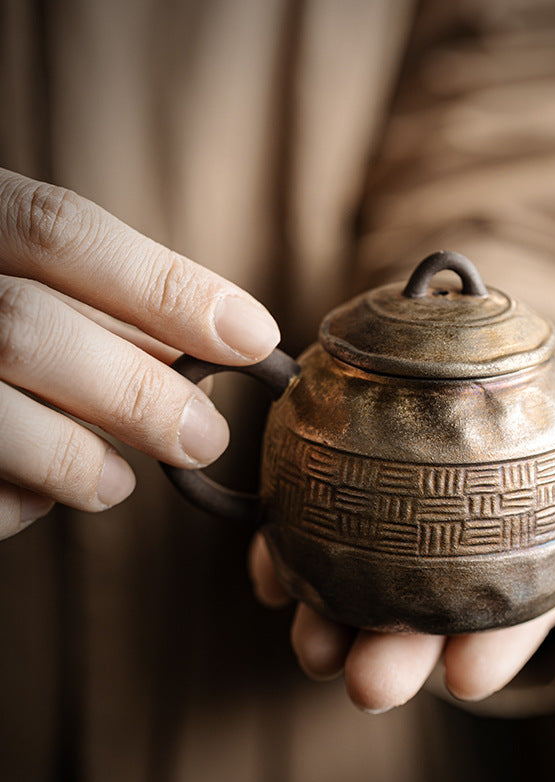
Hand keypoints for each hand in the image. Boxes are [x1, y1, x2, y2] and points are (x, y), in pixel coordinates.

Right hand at [0, 169, 279, 539]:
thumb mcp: (35, 285)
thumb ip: (108, 311)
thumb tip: (221, 349)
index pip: (61, 230)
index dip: (168, 288)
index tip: (254, 337)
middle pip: (27, 326)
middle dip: (136, 393)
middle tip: (205, 439)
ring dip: (74, 456)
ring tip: (117, 485)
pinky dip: (16, 500)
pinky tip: (38, 495)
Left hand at [249, 310, 554, 711]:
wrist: (528, 320)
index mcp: (540, 541)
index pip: (522, 604)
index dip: (499, 643)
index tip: (467, 674)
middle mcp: (467, 535)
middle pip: (429, 603)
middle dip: (397, 651)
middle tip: (367, 681)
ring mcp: (408, 501)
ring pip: (365, 570)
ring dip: (332, 610)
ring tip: (309, 640)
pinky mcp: (361, 459)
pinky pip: (320, 505)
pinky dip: (293, 537)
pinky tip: (271, 561)